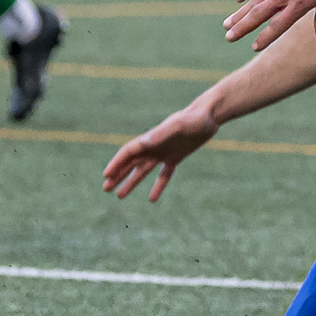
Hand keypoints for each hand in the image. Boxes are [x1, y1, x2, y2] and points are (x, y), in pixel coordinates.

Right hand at [103, 104, 218, 201]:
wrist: (210, 116)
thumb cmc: (194, 119)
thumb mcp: (179, 126)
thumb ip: (161, 134)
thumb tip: (144, 143)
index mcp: (151, 139)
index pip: (128, 153)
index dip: (116, 163)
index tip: (106, 176)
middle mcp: (154, 146)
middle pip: (131, 163)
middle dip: (118, 175)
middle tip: (106, 188)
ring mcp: (164, 152)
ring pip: (143, 170)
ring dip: (131, 182)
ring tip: (119, 195)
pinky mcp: (176, 157)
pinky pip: (164, 174)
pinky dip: (157, 186)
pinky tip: (151, 199)